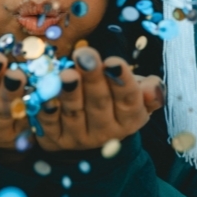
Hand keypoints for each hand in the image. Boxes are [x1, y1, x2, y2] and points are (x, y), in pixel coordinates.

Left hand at [34, 47, 163, 151]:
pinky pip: (49, 123)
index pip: (128, 99)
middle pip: (99, 103)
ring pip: (74, 112)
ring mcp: (79, 137)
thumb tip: (152, 88)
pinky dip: (47, 109)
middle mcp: (106, 132)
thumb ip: (149, 91)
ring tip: (66, 74)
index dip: (121, 81)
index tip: (113, 62)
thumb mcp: (137, 96)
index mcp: (130, 119)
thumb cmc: (115, 102)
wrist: (90, 134)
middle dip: (92, 79)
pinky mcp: (55, 139)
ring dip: (69, 93)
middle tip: (86, 57)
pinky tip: (44, 94)